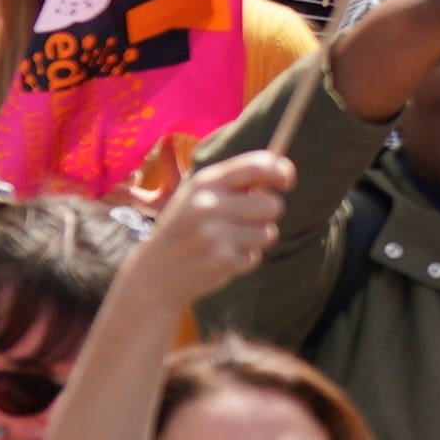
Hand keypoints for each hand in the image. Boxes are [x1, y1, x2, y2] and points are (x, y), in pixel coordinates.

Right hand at [129, 150, 294, 308]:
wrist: (152, 274)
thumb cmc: (185, 229)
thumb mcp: (197, 197)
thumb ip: (234, 183)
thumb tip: (281, 170)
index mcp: (205, 183)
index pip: (258, 165)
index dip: (281, 171)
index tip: (286, 181)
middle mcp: (209, 204)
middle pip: (273, 205)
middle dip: (267, 215)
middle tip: (245, 222)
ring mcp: (215, 233)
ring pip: (268, 232)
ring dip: (255, 240)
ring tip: (227, 242)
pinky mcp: (222, 259)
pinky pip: (255, 257)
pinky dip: (243, 260)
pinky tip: (219, 260)